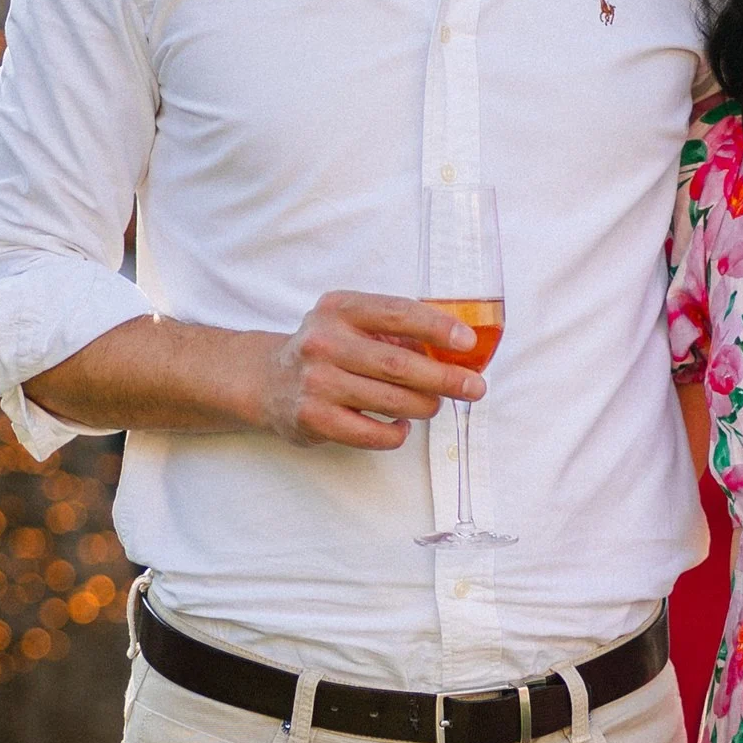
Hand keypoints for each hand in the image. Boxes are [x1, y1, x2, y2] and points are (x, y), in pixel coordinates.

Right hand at [255, 292, 483, 451]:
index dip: (437, 327)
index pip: (397, 312)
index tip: (467, 341)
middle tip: (474, 388)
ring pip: (390, 401)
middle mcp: (324, 342)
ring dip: (425, 406)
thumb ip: (394, 330)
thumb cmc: (326, 350)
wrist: (267, 380)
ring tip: (435, 405)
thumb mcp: (350, 323)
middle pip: (399, 364)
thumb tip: (457, 347)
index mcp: (339, 309)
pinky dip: (397, 432)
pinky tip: (402, 425)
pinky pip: (372, 433)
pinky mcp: (314, 418)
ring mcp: (317, 382)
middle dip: (445, 378)